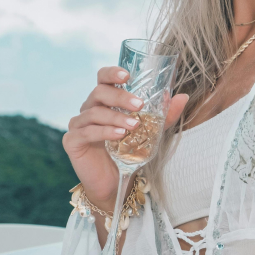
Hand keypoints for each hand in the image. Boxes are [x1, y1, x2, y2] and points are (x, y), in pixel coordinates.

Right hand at [62, 66, 188, 209]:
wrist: (116, 181)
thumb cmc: (130, 152)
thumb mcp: (151, 131)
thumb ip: (164, 115)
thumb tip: (182, 97)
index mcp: (105, 101)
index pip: (102, 78)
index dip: (111, 73)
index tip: (126, 76)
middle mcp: (89, 109)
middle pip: (99, 92)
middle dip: (120, 97)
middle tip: (139, 105)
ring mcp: (78, 124)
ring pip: (94, 112)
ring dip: (116, 117)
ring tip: (134, 126)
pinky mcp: (72, 141)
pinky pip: (86, 131)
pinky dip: (104, 132)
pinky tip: (119, 135)